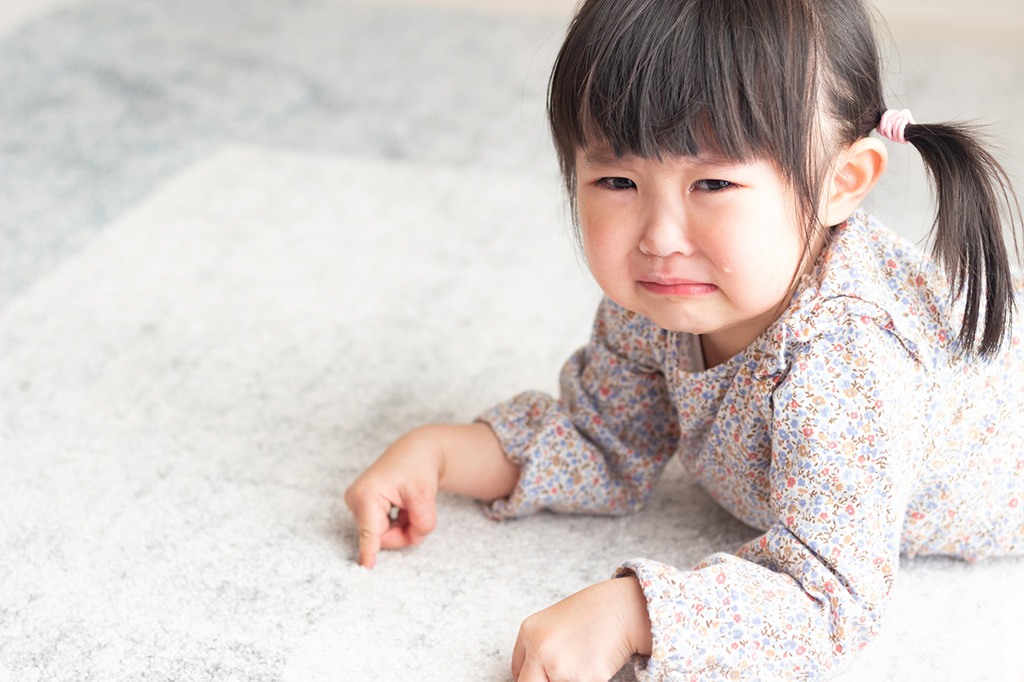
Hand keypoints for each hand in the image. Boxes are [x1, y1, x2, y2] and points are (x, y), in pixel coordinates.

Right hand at [344, 422, 518, 567]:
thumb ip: (423, 522)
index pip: (370, 531)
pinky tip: (400, 505)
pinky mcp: (360, 506)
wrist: (414, 451)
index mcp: (368, 494)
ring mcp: (355, 503)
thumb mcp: (426, 495)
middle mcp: (355, 498)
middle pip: (380, 537)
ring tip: (406, 504)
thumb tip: (414, 540)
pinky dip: (395, 522)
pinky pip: (379, 528)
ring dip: (400, 526)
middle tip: (415, 513)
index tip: (364, 569)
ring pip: (380, 534)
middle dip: (402, 532)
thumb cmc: (418, 467)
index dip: (369, 552)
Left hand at [511, 578, 652, 681]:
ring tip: (581, 661)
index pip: (517, 671)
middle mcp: (540, 650)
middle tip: (560, 674)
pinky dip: (585, 680)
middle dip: (544, 681)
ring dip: (565, 681)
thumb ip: (538, 649)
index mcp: (529, 632)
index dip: (530, 677)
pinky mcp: (584, 681)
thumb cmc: (590, 614)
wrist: (623, 610)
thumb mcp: (552, 624)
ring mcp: (560, 668)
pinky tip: (594, 664)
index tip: (540, 676)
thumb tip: (532, 677)